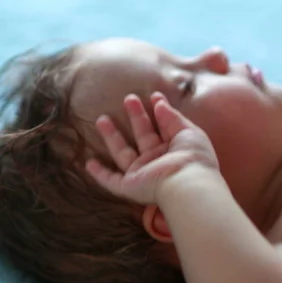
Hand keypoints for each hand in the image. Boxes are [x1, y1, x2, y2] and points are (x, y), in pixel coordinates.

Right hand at [85, 92, 218, 204]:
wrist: (186, 183)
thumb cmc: (192, 157)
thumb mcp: (188, 131)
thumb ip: (172, 117)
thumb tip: (159, 103)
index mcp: (174, 149)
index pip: (164, 127)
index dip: (158, 112)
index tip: (154, 96)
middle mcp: (157, 161)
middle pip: (142, 137)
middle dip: (135, 117)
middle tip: (129, 98)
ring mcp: (143, 174)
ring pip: (123, 154)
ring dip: (112, 138)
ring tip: (102, 118)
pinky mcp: (130, 186)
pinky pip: (111, 181)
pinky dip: (100, 174)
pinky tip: (89, 163)